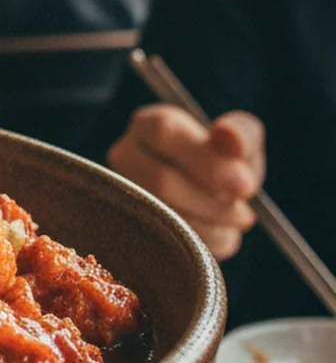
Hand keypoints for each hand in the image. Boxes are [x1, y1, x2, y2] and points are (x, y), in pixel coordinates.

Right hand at [108, 105, 264, 259]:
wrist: (214, 196)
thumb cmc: (224, 163)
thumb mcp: (242, 143)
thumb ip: (241, 134)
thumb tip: (227, 137)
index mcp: (149, 125)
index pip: (163, 133)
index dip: (206, 161)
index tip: (245, 187)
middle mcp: (126, 156)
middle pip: (161, 181)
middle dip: (212, 204)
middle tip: (247, 214)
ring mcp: (125, 193)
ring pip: (166, 218)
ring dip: (213, 226)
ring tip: (234, 219)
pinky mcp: (132, 229)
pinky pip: (171, 245)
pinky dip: (206, 243)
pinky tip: (218, 230)